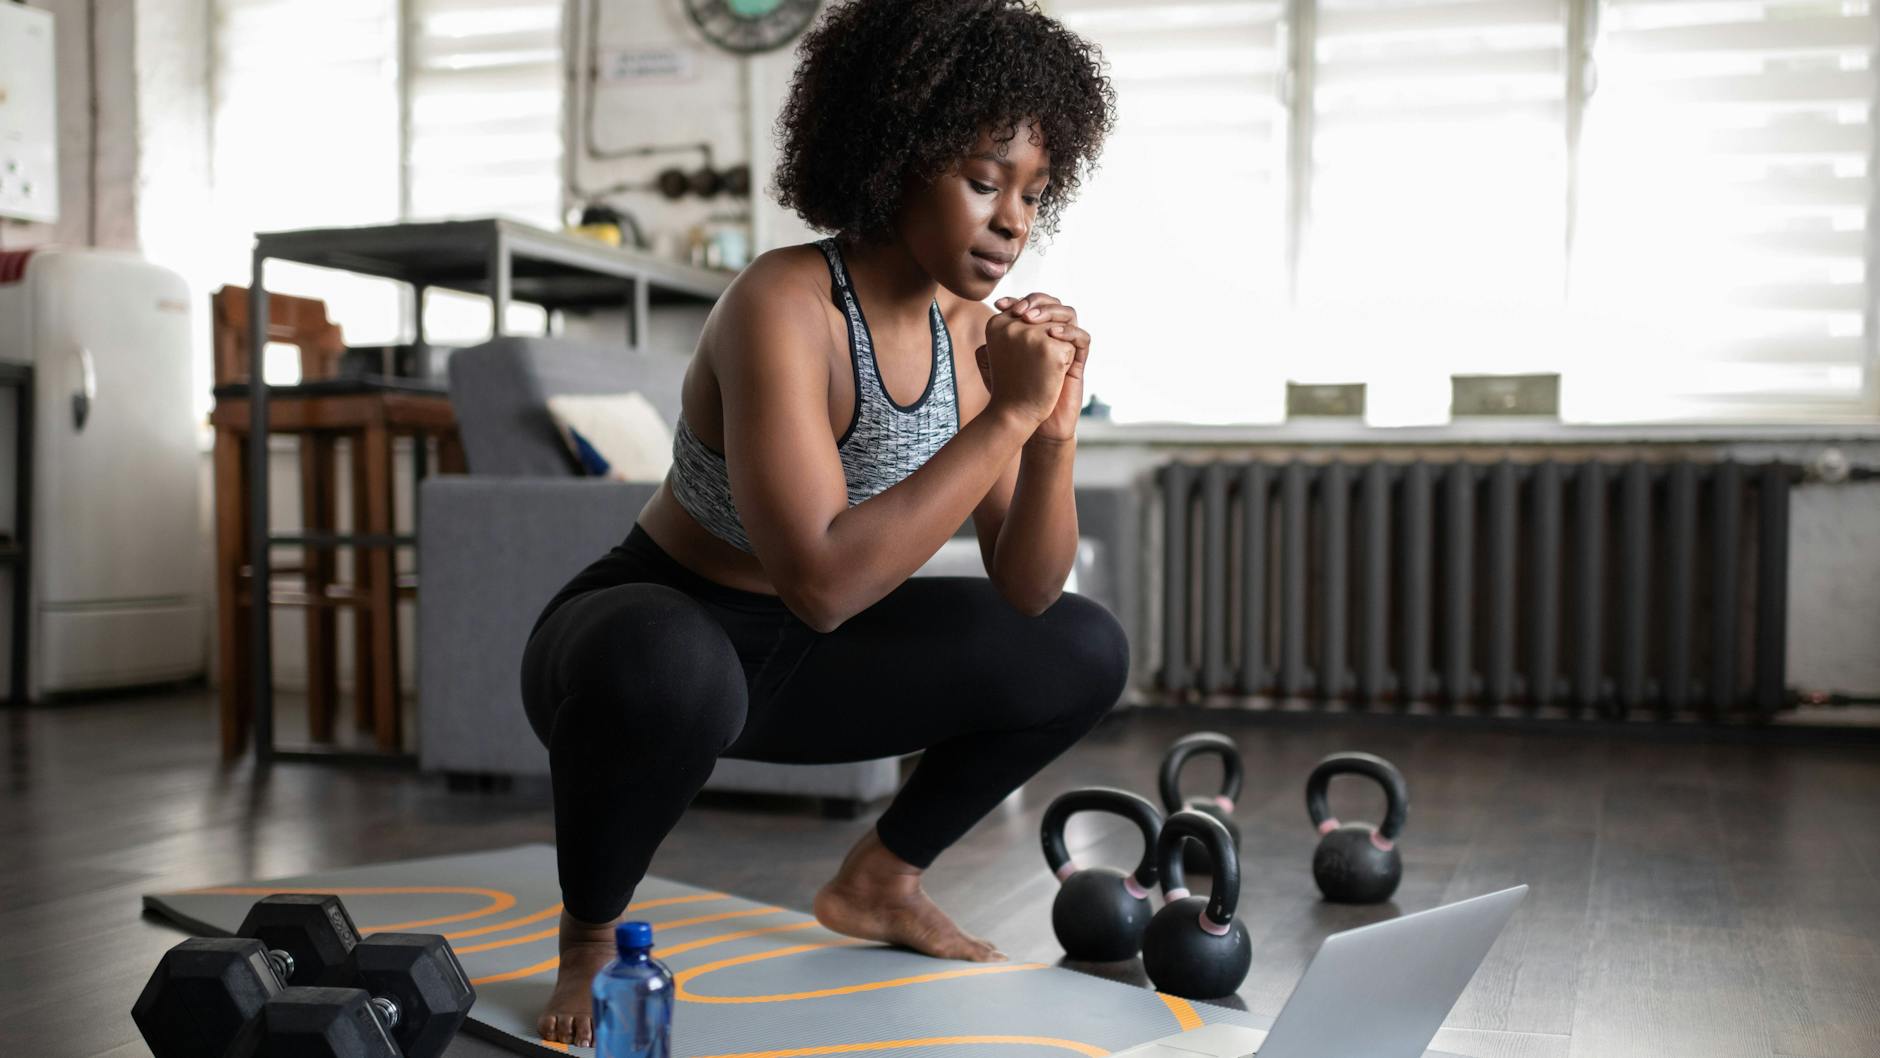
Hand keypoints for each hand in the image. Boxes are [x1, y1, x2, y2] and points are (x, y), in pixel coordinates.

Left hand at [994, 293, 1089, 444]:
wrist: (1027, 419)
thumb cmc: (1009, 393)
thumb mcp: (992, 366)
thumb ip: (990, 344)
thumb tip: (989, 319)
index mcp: (1033, 331)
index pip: (1030, 304)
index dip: (1016, 299)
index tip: (998, 304)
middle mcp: (1051, 335)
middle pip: (1051, 303)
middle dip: (1035, 301)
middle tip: (1018, 311)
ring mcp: (1065, 346)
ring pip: (1069, 314)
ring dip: (1051, 311)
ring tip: (1031, 319)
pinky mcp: (1077, 361)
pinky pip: (1083, 338)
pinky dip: (1069, 332)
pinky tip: (1052, 334)